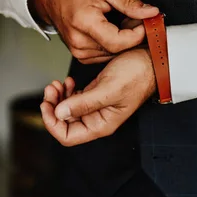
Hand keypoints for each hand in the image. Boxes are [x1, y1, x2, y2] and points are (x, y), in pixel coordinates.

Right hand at [31, 0, 158, 63]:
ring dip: (123, 40)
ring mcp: (80, 52)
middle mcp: (80, 42)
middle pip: (118, 49)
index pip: (119, 42)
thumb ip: (130, 2)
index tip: (145, 22)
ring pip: (115, 54)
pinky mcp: (82, 57)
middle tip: (132, 17)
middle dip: (132, 35)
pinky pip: (107, 54)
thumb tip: (150, 13)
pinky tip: (110, 29)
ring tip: (118, 21)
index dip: (137, 34)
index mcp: (85, 23)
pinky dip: (114, 44)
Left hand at [40, 48, 156, 145]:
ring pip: (67, 110)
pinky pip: (74, 99)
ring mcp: (95, 107)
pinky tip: (69, 82)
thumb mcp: (108, 89)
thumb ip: (83, 103)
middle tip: (51, 89)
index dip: (53, 124)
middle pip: (64, 123)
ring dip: (59, 98)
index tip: (46, 105)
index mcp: (101, 125)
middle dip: (53, 106)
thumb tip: (60, 113)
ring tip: (58, 83)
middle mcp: (97, 119)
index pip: (68, 137)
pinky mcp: (95, 95)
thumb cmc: (137, 75)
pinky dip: (67, 91)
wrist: (150, 60)